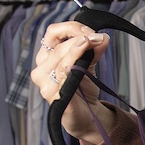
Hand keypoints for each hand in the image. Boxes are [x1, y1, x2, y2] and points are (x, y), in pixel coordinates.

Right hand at [30, 21, 110, 138]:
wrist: (88, 116)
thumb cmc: (83, 90)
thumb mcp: (89, 65)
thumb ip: (93, 51)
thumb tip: (102, 37)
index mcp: (47, 57)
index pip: (53, 33)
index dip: (72, 28)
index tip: (91, 31)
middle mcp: (42, 69)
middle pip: (59, 47)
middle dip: (81, 38)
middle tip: (99, 38)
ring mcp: (45, 84)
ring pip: (61, 61)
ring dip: (79, 49)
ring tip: (96, 43)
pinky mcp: (54, 97)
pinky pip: (63, 79)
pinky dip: (75, 67)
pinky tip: (83, 64)